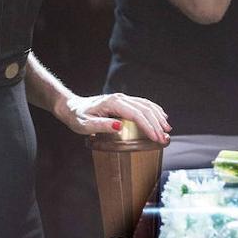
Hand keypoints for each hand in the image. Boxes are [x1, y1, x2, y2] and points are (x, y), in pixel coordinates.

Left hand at [57, 92, 171, 143]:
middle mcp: (120, 98)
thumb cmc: (76, 117)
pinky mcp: (123, 101)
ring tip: (167, 130)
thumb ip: (101, 126)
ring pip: (146, 105)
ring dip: (158, 117)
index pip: (136, 114)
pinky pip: (142, 104)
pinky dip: (154, 110)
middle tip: (164, 139)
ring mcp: (122, 98)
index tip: (156, 138)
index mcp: (113, 103)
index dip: (148, 127)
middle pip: (144, 109)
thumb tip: (119, 127)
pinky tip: (160, 117)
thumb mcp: (84, 125)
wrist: (71, 107)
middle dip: (156, 124)